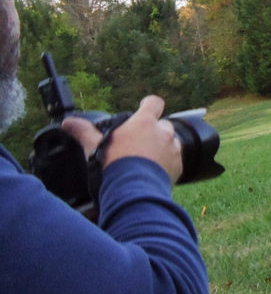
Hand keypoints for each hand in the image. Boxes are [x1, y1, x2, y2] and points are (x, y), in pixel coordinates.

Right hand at [63, 96, 182, 183]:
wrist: (133, 190)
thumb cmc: (113, 165)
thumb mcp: (95, 146)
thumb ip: (84, 132)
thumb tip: (68, 122)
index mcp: (145, 122)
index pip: (154, 102)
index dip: (149, 104)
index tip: (144, 107)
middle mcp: (163, 132)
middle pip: (162, 124)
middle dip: (154, 131)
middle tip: (139, 143)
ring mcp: (173, 148)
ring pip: (170, 142)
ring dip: (162, 148)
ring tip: (146, 160)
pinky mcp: (179, 165)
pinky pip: (175, 160)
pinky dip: (167, 164)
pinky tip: (152, 172)